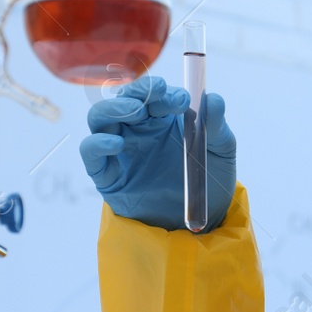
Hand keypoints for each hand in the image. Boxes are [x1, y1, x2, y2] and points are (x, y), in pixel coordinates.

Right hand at [78, 76, 236, 230]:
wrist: (201, 221)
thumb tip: (213, 99)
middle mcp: (137, 130)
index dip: (161, 90)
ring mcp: (120, 151)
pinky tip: (116, 143)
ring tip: (135, 111)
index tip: (182, 99)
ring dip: (114, 108)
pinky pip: (90, 152)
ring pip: (100, 118)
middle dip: (137, 92)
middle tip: (156, 96)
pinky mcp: (108, 175)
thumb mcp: (220, 151)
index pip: (152, 93)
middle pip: (123, 99)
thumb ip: (216, 125)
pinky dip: (97, 143)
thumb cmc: (209, 181)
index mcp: (162, 118)